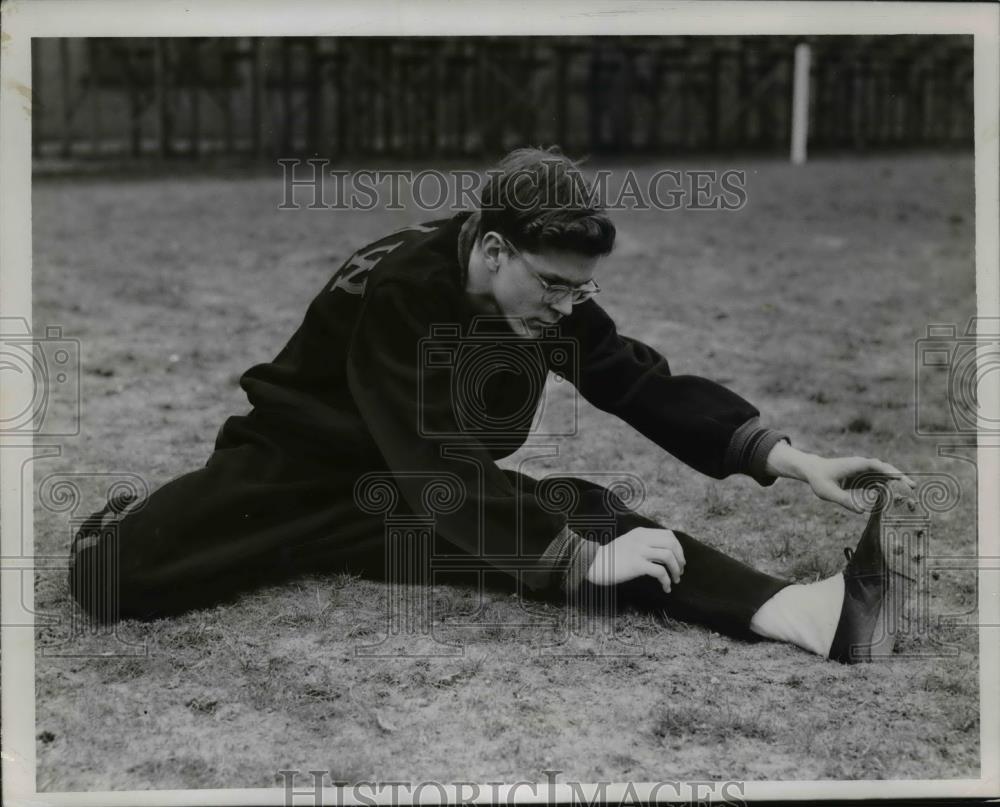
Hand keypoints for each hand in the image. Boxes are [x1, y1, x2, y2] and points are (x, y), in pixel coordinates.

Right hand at [585, 527, 685, 593]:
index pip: (669, 535)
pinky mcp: (636, 565)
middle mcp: (642, 539)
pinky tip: (666, 588)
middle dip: (680, 559)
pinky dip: (666, 581)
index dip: (678, 548)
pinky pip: (659, 572)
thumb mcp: (629, 542)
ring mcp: (639, 551)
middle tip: (680, 571)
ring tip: (675, 580)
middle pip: (671, 544)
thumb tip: (663, 551)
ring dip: (675, 570)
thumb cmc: (611, 557)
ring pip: (668, 556)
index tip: (679, 560)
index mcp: (641, 533)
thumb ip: (644, 543)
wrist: (594, 563)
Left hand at [799, 455, 915, 512]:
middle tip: (913, 487)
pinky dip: (888, 488)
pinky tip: (896, 498)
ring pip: (884, 476)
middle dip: (899, 477)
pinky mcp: (864, 478)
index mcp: (855, 465)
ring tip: (909, 495)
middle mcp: (862, 466)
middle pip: (885, 469)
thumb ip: (844, 501)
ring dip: (896, 484)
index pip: (876, 465)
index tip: (901, 478)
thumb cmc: (819, 479)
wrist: (813, 471)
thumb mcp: (828, 492)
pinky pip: (879, 482)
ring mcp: (864, 471)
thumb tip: (861, 511)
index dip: (890, 471)